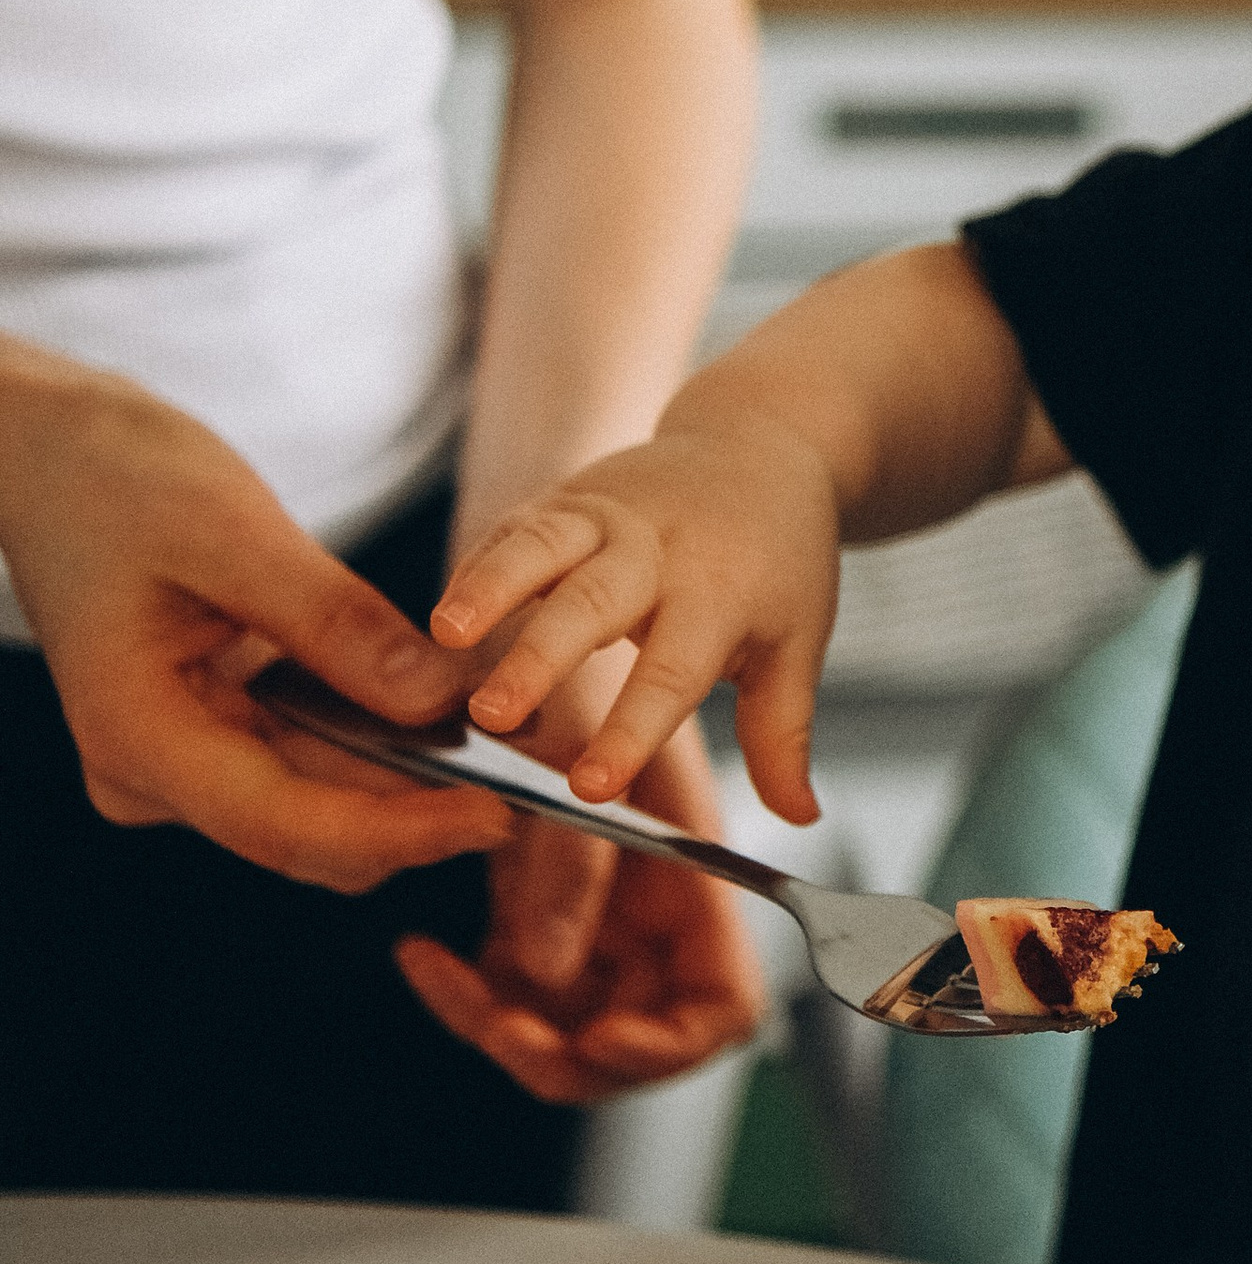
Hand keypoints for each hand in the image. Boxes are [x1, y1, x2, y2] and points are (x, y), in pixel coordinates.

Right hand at [0, 350, 507, 891]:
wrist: (48, 450)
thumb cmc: (119, 476)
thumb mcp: (238, 534)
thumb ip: (336, 626)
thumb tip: (442, 702)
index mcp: (137, 737)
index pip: (288, 824)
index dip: (402, 831)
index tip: (502, 817)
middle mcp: (151, 774)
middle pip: (310, 832)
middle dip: (422, 816)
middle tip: (540, 789)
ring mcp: (177, 761)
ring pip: (318, 804)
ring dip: (410, 786)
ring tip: (517, 757)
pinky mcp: (209, 732)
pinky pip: (308, 762)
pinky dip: (379, 748)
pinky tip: (452, 721)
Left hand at [394, 707, 765, 1102]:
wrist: (519, 632)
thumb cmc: (582, 670)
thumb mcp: (580, 772)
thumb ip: (570, 868)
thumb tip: (542, 975)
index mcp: (694, 891)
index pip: (717, 1010)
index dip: (671, 1044)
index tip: (605, 1039)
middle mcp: (643, 921)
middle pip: (627, 1040)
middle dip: (562, 1049)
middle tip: (500, 1025)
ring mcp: (582, 923)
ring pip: (552, 1024)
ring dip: (496, 1019)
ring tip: (442, 976)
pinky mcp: (520, 914)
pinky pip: (497, 987)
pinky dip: (459, 985)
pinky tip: (420, 950)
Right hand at [430, 420, 840, 823]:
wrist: (763, 445)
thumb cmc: (778, 559)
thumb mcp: (797, 642)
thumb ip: (783, 734)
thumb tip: (799, 818)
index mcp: (720, 593)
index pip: (673, 673)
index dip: (630, 732)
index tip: (591, 787)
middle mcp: (659, 549)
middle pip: (594, 604)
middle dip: (541, 659)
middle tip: (496, 715)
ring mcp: (609, 515)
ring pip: (542, 547)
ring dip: (490, 588)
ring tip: (447, 635)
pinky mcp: (569, 496)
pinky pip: (516, 526)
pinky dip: (478, 564)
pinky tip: (441, 613)